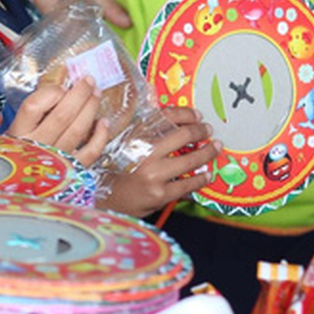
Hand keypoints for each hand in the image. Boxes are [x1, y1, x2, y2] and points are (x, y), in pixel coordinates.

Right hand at [7, 76, 111, 167]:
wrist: (18, 185)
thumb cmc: (18, 154)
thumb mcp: (16, 130)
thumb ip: (34, 112)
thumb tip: (61, 89)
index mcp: (18, 133)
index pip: (33, 106)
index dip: (52, 92)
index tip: (62, 87)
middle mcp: (36, 146)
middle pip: (62, 115)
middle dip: (79, 94)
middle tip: (89, 80)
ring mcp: (55, 160)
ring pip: (77, 130)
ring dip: (90, 108)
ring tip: (96, 94)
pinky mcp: (71, 171)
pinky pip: (90, 152)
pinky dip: (100, 136)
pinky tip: (103, 122)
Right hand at [100, 106, 221, 218]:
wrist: (99, 200)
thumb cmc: (110, 172)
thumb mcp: (120, 145)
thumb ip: (141, 133)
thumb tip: (169, 121)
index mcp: (133, 135)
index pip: (166, 116)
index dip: (186, 113)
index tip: (196, 115)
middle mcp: (143, 152)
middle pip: (183, 135)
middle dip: (201, 131)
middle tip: (208, 131)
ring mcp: (152, 174)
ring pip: (190, 161)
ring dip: (207, 153)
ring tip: (214, 149)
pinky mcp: (159, 194)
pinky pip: (187, 185)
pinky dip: (199, 179)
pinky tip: (205, 175)